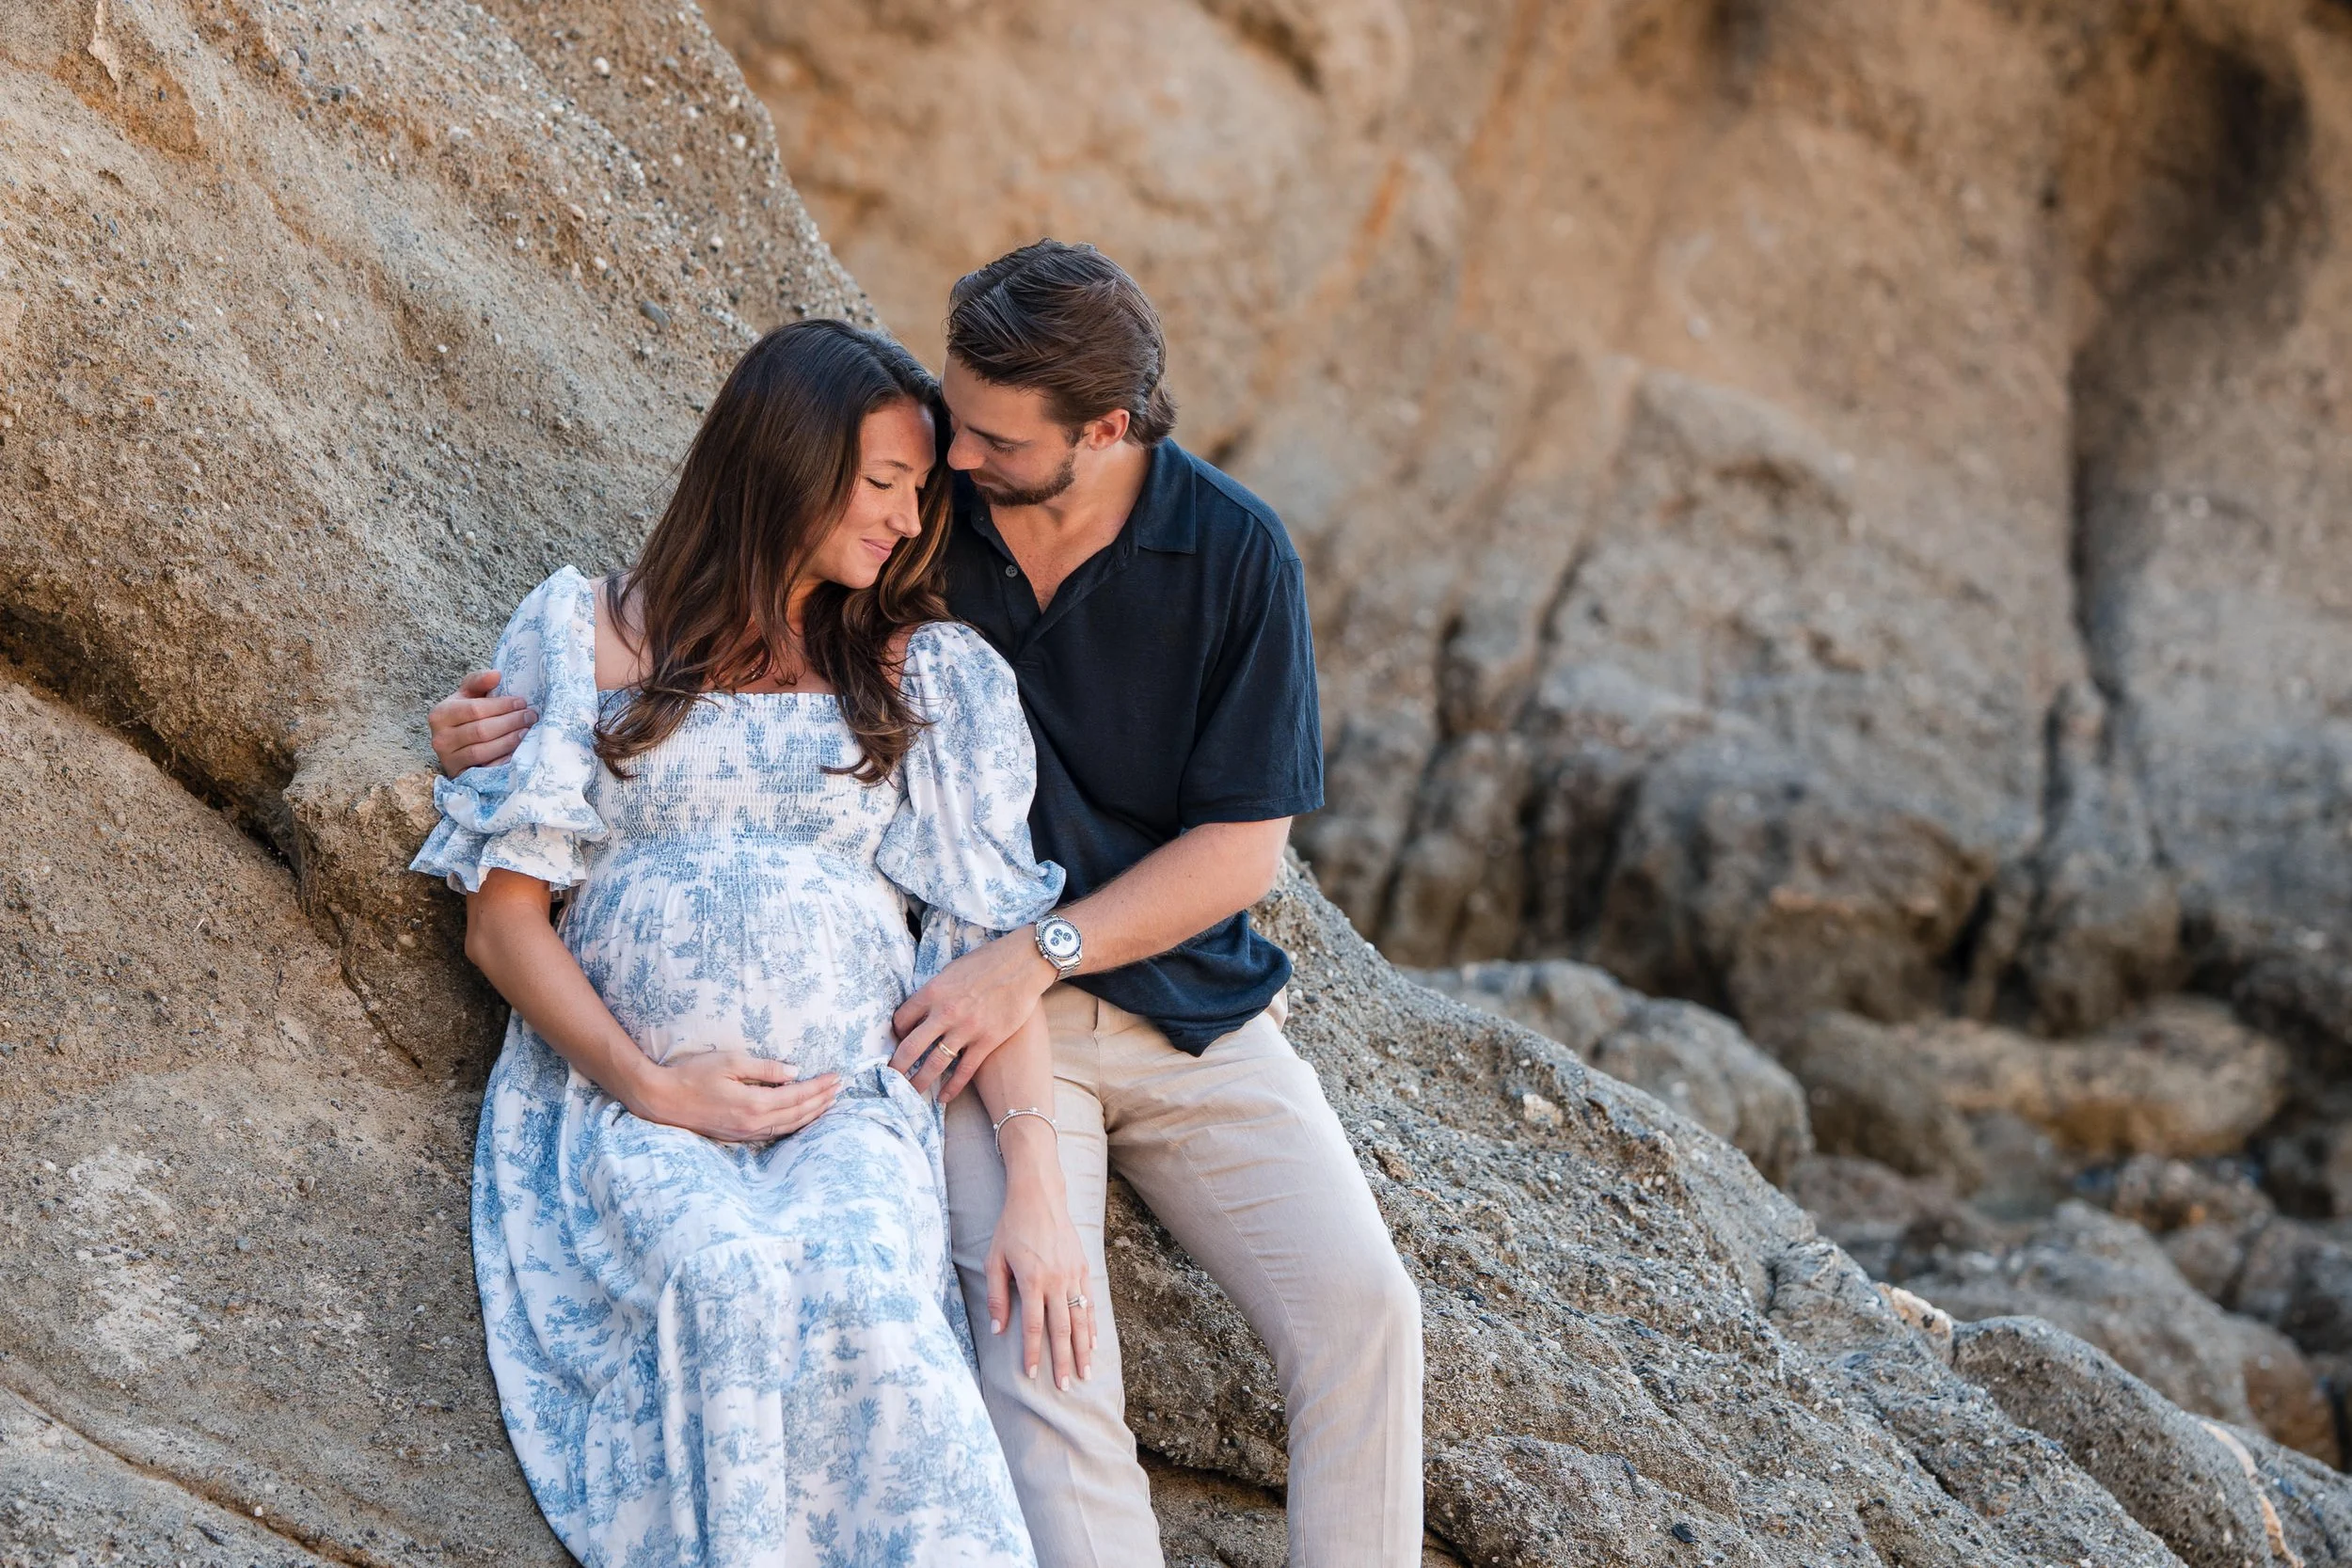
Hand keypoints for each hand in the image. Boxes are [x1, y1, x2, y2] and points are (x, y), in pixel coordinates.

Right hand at [431, 670, 536, 774]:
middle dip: (510, 722)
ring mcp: (448, 759)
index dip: (502, 706)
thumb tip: (497, 674)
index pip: (475, 709)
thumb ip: (479, 681)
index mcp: (441, 714)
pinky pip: (485, 769)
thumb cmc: (467, 715)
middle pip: (481, 730)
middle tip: (531, 717)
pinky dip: (503, 760)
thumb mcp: (468, 695)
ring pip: (482, 751)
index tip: (522, 702)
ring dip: (509, 741)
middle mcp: (440, 738)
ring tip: (527, 732)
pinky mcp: (459, 775)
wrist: (456, 746)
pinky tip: (518, 752)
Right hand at [627, 1049, 839, 1142]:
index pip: (797, 1096)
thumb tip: (795, 1073)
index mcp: (754, 1104)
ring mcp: (744, 1133)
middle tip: (840, 1089)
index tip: (836, 1077)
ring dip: (811, 1115)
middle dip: (821, 1101)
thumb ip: (765, 1069)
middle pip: (798, 1114)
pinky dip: (792, 1125)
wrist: (661, 1100)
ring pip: (788, 1127)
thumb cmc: (692, 1075)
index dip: (819, 1087)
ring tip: (828, 1103)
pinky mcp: (736, 1136)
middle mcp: (753, 1123)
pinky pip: (774, 1133)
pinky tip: (800, 1118)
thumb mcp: (730, 1062)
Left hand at [890, 933, 1057, 1101]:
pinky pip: (964, 1071)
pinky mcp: (987, 1041)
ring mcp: (966, 1029)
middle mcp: (945, 1013)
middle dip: (896, 1067)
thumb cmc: (987, 962)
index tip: (899, 1041)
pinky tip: (943, 1098)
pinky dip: (952, 1087)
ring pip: (934, 1064)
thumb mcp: (952, 970)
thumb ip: (935, 991)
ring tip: (911, 1093)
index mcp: (933, 992)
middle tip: (889, 1079)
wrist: (1023, 964)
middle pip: (910, 1047)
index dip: (896, 1033)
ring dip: (919, 1082)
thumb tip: (922, 1008)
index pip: (901, 1019)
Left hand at [985, 1122, 1093, 1389]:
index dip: (1034, 1353)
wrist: (1039, 1196)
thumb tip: (998, 1330)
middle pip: (1062, 1329)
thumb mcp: (994, 1259)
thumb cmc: (1011, 1228)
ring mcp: (1074, 1274)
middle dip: (1064, 1361)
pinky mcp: (1084, 1266)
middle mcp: (1057, 1280)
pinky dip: (1092, 1324)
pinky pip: (1090, 1301)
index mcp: (1033, 1281)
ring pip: (1081, 1318)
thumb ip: (997, 1296)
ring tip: (1087, 1372)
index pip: (1035, 1327)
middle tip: (1068, 1386)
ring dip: (1084, 1348)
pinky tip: (1093, 1342)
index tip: (1033, 1375)